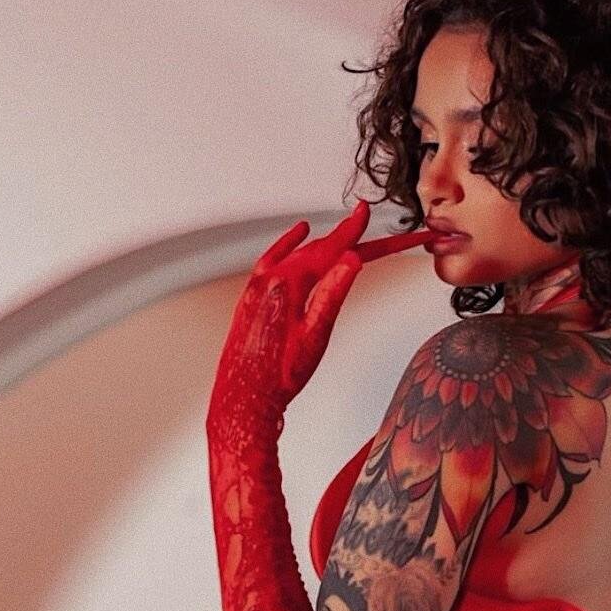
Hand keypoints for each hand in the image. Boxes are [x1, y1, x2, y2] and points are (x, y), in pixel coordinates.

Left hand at [209, 200, 369, 430]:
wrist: (244, 398)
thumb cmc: (278, 376)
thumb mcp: (315, 336)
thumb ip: (333, 294)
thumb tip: (352, 261)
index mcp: (288, 284)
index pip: (330, 250)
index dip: (352, 231)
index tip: (366, 213)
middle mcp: (270, 278)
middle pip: (316, 250)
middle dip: (344, 236)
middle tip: (366, 220)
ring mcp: (258, 286)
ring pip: (297, 255)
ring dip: (322, 242)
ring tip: (343, 232)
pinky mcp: (252, 296)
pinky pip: (274, 259)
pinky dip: (289, 245)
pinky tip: (298, 236)